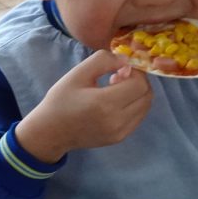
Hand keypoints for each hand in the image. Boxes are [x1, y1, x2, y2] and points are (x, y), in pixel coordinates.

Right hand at [14, 50, 151, 163]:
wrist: (51, 131)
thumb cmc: (61, 100)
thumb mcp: (78, 73)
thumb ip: (103, 60)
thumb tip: (126, 61)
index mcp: (105, 103)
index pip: (139, 84)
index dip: (135, 71)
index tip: (120, 68)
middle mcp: (117, 120)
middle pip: (147, 95)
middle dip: (138, 81)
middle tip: (119, 77)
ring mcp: (120, 132)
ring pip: (145, 106)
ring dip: (137, 93)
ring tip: (116, 89)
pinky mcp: (119, 138)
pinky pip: (138, 117)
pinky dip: (134, 105)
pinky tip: (115, 102)